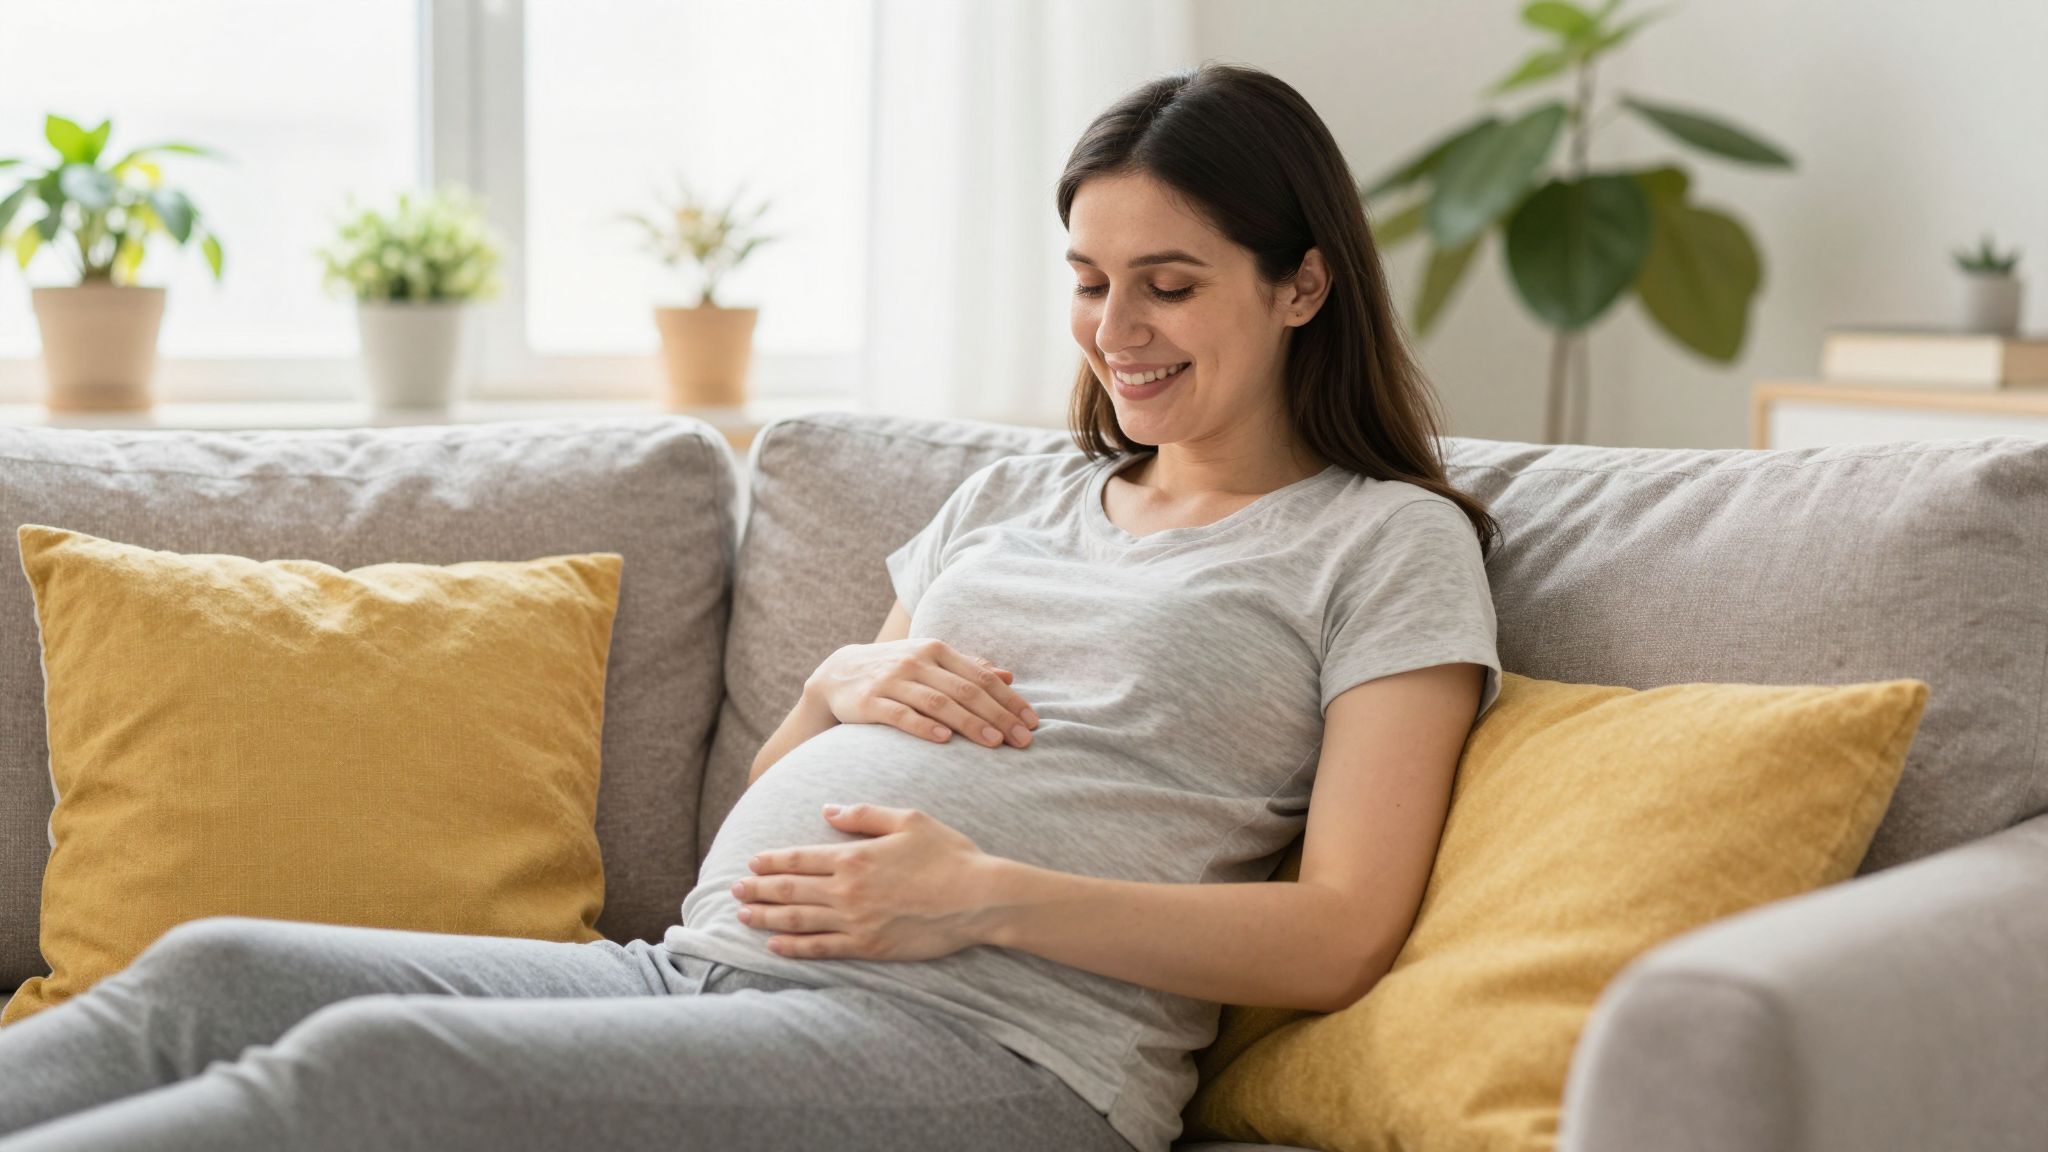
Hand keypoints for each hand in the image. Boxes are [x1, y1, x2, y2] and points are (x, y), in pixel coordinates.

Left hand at [732, 803, 1001, 960]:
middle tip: (733, 890)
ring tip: (743, 916)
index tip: (751, 864)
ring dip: (767, 918)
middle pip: (790, 891)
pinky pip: (822, 948)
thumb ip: (864, 815)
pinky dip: (794, 947)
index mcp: (854, 856)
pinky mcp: (869, 947)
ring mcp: (856, 921)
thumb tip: (829, 811)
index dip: (772, 862)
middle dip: (758, 890)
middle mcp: (848, 890)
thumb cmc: (948, 854)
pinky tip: (776, 945)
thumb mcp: (908, 820)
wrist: (978, 898)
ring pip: (799, 921)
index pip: (800, 859)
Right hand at [806, 639, 1038, 748]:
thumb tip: (1008, 675)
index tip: (1032, 723)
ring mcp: (892, 680)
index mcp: (936, 650)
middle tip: (1022, 740)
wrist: (837, 674)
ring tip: (994, 743)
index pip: (981, 677)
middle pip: (966, 690)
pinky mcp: (869, 701)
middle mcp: (916, 661)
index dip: (1009, 700)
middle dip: (998, 716)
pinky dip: (923, 726)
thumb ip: (968, 667)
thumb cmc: (895, 670)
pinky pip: (900, 714)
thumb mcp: (930, 661)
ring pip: (938, 702)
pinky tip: (944, 740)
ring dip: (969, 723)